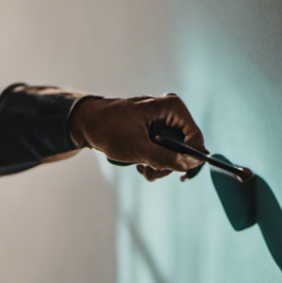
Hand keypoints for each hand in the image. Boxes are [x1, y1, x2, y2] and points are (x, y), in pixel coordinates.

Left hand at [70, 93, 206, 180]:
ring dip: (159, 166)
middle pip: (185, 147)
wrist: (86, 124)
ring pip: (173, 152)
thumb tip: (191, 165)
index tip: (180, 176)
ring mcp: (163, 121)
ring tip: (143, 169)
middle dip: (169, 164)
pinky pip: (163, 150)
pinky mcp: (154, 131)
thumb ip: (166, 158)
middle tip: (151, 172)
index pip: (195, 137)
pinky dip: (154, 162)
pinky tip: (140, 165)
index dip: (191, 158)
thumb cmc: (109, 129)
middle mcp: (170, 112)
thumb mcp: (138, 148)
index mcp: (172, 107)